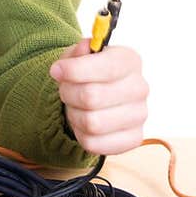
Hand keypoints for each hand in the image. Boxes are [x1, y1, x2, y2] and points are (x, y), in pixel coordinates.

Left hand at [49, 38, 147, 154]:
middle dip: (68, 93)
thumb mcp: (78, 55)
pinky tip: (84, 122)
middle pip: (92, 97)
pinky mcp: (133, 138)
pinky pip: (94, 143)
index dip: (74, 70)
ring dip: (74, 115)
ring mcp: (139, 115)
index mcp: (129, 60)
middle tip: (65, 90)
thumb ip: (76, 53)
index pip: (106, 68)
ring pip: (92, 123)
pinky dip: (80, 134)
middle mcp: (139, 87)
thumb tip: (72, 60)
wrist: (96, 95)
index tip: (56, 71)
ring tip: (75, 106)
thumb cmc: (87, 72)